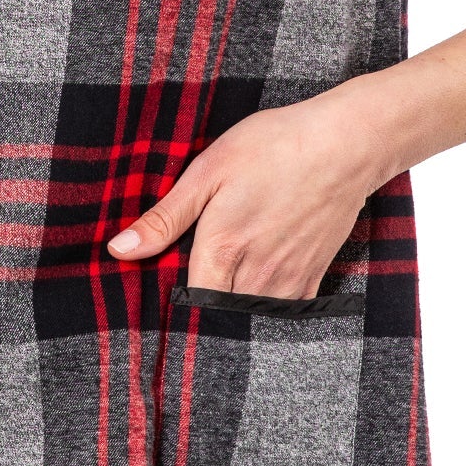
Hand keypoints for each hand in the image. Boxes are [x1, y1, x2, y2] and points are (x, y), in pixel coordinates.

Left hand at [106, 79, 402, 299]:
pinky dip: (265, 311)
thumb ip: (165, 217)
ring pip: (249, 320)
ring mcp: (288, 280)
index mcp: (222, 250)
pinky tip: (253, 291)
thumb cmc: (275, 147)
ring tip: (217, 294)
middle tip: (186, 296)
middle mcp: (256, 276)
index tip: (159, 298)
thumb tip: (119, 250)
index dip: (169, 308)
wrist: (346, 144)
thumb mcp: (209, 170)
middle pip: (217, 319)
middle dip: (199, 316)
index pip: (186, 307)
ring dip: (231, 314)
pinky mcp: (312, 277)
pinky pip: (282, 313)